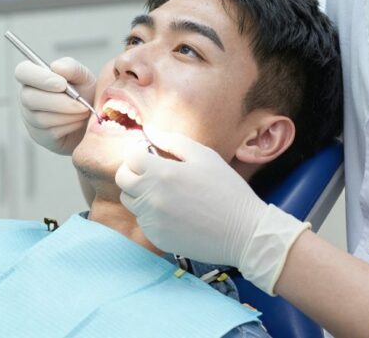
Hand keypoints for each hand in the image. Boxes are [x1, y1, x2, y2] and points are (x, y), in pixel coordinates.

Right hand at [15, 57, 96, 155]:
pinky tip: (78, 122)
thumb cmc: (85, 94)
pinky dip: (69, 126)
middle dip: (60, 102)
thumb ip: (71, 68)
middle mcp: (27, 96)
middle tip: (82, 104)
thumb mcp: (83, 77)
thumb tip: (56, 67)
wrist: (95, 119)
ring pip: (41, 118)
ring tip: (83, 111)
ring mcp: (30, 118)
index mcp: (34, 76)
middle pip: (30, 99)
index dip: (40, 78)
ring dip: (68, 115)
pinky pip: (50, 132)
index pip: (22, 72)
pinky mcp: (39, 135)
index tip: (62, 84)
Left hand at [115, 127, 309, 294]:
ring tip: (166, 193)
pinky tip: (175, 212)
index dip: (138, 153)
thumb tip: (149, 130)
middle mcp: (151, 198)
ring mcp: (152, 220)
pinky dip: (152, 214)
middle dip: (133, 172)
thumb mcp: (204, 156)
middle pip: (123, 180)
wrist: (244, 233)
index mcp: (161, 173)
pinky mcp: (156, 238)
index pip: (130, 158)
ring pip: (130, 201)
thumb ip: (172, 141)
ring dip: (140, 193)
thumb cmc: (227, 190)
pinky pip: (143, 221)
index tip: (150, 155)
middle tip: (153, 172)